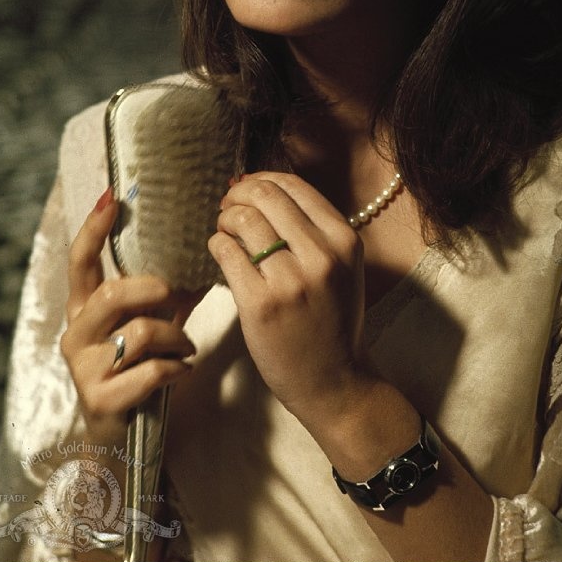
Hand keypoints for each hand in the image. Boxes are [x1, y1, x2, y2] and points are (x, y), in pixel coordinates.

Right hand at [60, 188, 202, 447]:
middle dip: (154, 291)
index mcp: (84, 308)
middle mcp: (76, 334)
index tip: (112, 197)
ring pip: (139, 332)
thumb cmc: (140, 369)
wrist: (125, 439)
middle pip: (112, 294)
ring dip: (176, 337)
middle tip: (177, 296)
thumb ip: (170, 293)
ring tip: (187, 346)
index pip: (80, 261)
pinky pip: (150, 371)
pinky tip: (184, 370)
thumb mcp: (153, 324)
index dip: (93, 229)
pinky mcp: (101, 400)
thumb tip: (210, 249)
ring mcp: (84, 368)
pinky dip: (177, 368)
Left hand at [209, 172, 366, 425]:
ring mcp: (291, 281)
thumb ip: (310, 228)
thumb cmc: (331, 319)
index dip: (260, 179)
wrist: (335, 381)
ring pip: (243, 220)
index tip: (246, 189)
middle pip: (265, 196)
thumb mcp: (341, 266)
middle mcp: (322, 256)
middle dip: (237, 195)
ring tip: (225, 231)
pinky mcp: (261, 305)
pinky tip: (221, 252)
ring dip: (225, 219)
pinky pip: (226, 252)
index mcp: (344, 240)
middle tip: (227, 207)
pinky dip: (217, 244)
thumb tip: (257, 186)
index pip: (293, 185)